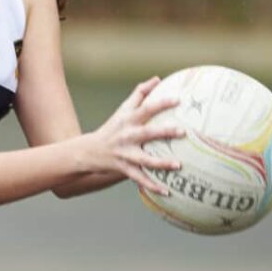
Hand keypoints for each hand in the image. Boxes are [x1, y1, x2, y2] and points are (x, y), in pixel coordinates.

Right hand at [87, 76, 185, 194]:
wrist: (89, 151)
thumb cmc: (112, 127)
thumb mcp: (123, 110)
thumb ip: (140, 94)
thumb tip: (158, 79)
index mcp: (128, 120)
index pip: (146, 108)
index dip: (161, 103)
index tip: (178, 100)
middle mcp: (127, 136)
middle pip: (147, 133)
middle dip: (164, 132)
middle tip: (183, 131)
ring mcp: (125, 154)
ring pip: (145, 160)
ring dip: (161, 163)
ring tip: (178, 165)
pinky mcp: (124, 169)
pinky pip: (140, 179)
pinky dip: (152, 186)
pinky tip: (167, 191)